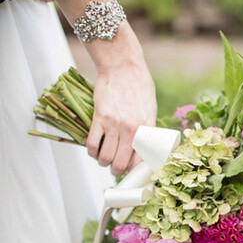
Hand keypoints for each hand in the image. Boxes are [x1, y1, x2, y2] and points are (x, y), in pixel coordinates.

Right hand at [86, 54, 156, 176]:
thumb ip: (147, 131)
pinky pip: (92, 143)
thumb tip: (144, 151)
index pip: (141, 161)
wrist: (123, 66)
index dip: (135, 173)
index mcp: (146, 129)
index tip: (131, 175)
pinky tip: (95, 150)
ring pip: (105, 157)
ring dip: (103, 163)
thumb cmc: (139, 87)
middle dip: (117, 171)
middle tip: (115, 168)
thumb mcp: (150, 110)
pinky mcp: (100, 117)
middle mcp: (131, 129)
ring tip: (104, 160)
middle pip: (121, 164)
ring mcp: (114, 124)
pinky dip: (92, 152)